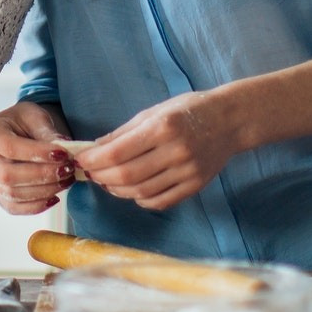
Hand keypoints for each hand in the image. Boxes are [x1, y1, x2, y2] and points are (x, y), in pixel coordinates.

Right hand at [0, 102, 74, 214]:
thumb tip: (64, 148)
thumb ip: (47, 133)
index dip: (37, 153)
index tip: (62, 153)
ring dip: (44, 190)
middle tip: (67, 169)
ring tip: (66, 180)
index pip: (9, 147)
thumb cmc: (25, 122)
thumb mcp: (36, 117)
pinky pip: (14, 208)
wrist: (19, 132)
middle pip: (7, 174)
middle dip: (42, 175)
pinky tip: (54, 197)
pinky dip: (36, 206)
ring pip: (12, 193)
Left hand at [76, 91, 238, 211]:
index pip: (118, 152)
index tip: (82, 160)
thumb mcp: (154, 111)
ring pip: (141, 191)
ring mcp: (187, 171)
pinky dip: (141, 200)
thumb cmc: (189, 110)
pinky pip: (161, 201)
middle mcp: (175, 151)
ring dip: (117, 190)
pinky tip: (132, 191)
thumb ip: (124, 132)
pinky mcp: (195, 186)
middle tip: (91, 173)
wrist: (230, 120)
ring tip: (107, 183)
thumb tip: (95, 148)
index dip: (95, 160)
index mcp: (163, 127)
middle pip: (127, 176)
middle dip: (102, 177)